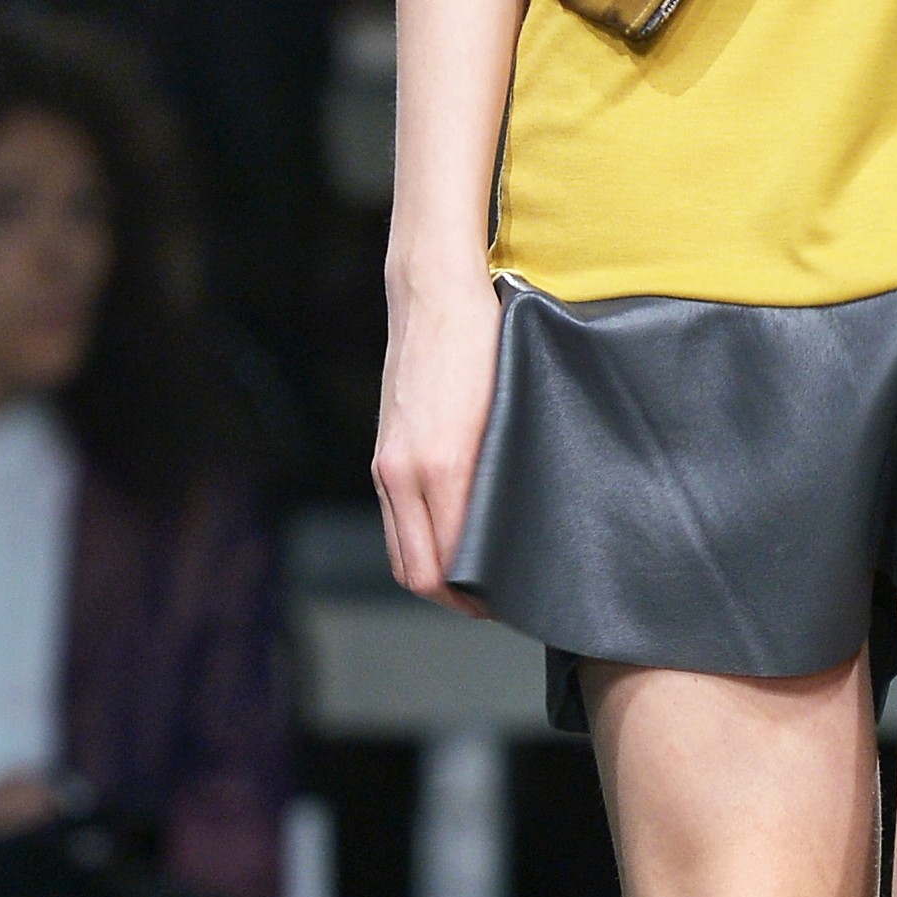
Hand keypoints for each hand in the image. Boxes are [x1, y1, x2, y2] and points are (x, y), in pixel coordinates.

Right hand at [374, 253, 503, 610]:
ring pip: (401, 551)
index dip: (475, 597)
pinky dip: (418, 543)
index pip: (447, 565)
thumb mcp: (508, 411)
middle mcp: (402, 472)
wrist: (433, 293)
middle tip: (496, 603)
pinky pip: (395, 521)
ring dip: (432, 573)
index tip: (508, 602)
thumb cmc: (483, 342)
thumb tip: (514, 531)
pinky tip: (452, 537)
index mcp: (438, 467)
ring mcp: (386, 464)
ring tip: (477, 577)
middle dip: (453, 599)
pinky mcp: (383, 453)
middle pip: (416, 572)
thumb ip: (503, 475)